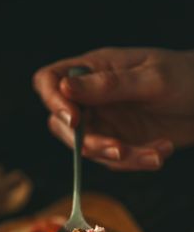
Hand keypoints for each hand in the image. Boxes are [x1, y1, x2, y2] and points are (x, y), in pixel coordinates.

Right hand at [33, 47, 193, 170]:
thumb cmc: (186, 77)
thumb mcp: (150, 79)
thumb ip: (107, 85)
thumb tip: (63, 87)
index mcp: (94, 70)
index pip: (50, 80)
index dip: (52, 101)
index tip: (74, 121)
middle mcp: (93, 97)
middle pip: (61, 124)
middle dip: (88, 142)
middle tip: (119, 149)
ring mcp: (105, 121)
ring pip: (89, 149)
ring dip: (120, 157)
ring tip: (154, 152)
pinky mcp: (119, 140)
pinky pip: (114, 159)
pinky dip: (136, 161)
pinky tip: (160, 150)